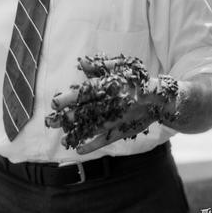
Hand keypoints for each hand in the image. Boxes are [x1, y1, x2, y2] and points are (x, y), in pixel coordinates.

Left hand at [45, 54, 177, 153]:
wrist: (161, 99)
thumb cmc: (138, 80)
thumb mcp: (122, 67)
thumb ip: (101, 65)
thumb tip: (81, 63)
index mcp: (113, 85)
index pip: (87, 93)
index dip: (70, 99)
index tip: (55, 103)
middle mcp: (115, 103)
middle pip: (87, 112)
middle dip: (68, 117)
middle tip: (50, 121)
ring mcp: (120, 119)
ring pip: (95, 127)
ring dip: (77, 133)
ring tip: (61, 139)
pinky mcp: (124, 131)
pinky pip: (106, 140)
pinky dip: (93, 145)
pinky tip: (79, 149)